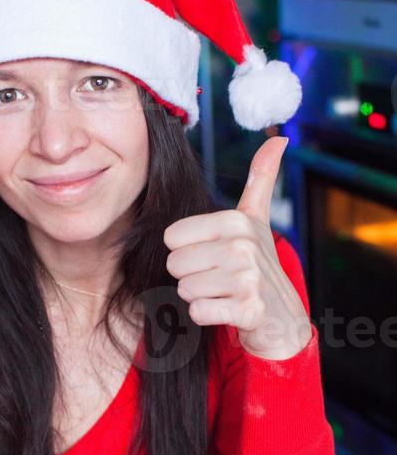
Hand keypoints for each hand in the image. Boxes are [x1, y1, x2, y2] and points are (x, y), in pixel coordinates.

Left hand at [163, 136, 311, 359]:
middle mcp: (243, 247)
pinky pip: (198, 312)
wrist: (283, 316)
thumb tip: (278, 138)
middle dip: (191, 276)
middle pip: (175, 264)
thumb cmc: (260, 264)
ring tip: (224, 293)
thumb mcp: (257, 219)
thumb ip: (261, 179)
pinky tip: (228, 310)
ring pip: (185, 289)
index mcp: (236, 221)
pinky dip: (207, 315)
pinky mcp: (248, 311)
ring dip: (199, 296)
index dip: (187, 250)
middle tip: (219, 277)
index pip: (171, 238)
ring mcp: (248, 280)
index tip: (213, 254)